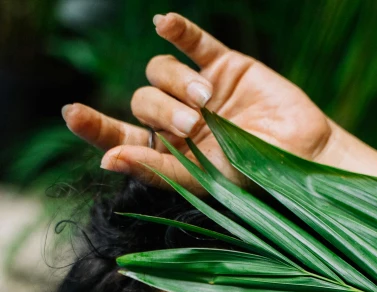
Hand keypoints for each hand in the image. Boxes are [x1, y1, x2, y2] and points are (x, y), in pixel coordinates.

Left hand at [62, 13, 335, 191]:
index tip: (72, 114)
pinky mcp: (224, 66)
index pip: (120, 138)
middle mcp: (179, 123)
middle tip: (192, 123)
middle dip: (161, 109)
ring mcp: (199, 91)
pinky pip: (191, 41)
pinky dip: (177, 30)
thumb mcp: (204, 181)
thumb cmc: (255, 180)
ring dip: (176, 80)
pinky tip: (166, 24)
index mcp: (170, 154)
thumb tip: (107, 160)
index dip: (95, 126)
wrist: (304, 158)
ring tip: (208, 100)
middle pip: (141, 100)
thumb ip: (157, 170)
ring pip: (159, 70)